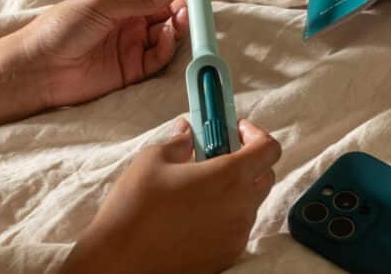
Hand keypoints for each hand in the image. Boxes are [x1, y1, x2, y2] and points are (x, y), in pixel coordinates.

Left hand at [18, 0, 214, 109]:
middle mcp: (130, 20)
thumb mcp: (103, 3)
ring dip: (181, 21)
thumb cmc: (60, 28)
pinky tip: (168, 34)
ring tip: (185, 14)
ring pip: (169, 31)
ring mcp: (133, 44)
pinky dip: (170, 45)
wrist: (40, 68)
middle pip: (168, 7)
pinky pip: (160, 56)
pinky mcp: (133, 70)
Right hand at [63, 118, 280, 273]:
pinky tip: (194, 213)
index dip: (255, 134)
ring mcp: (236, 235)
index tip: (234, 130)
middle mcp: (241, 207)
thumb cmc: (135, 205)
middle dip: (248, 160)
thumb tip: (188, 132)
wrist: (122, 259)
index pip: (269, 149)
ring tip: (199, 186)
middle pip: (265, 176)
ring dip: (235, 189)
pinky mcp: (227, 255)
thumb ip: (179, 142)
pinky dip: (225, 214)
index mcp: (228, 177)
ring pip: (250, 203)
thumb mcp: (153, 159)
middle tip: (216, 154)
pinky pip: (237, 227)